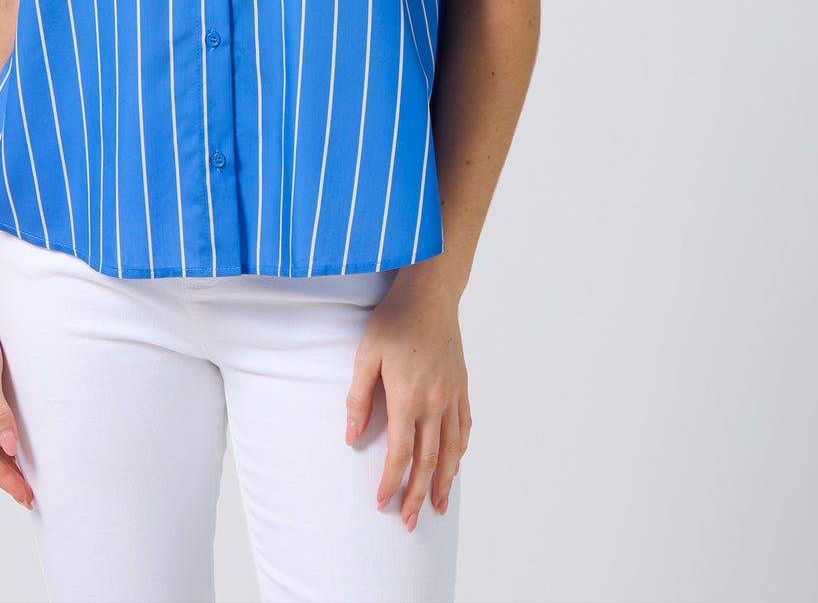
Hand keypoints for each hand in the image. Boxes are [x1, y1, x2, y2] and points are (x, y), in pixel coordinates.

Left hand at [343, 276, 469, 530]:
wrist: (430, 294)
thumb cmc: (394, 320)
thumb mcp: (365, 354)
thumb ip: (358, 397)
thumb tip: (352, 437)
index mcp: (408, 398)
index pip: (400, 454)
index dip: (391, 482)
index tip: (382, 502)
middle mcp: (435, 403)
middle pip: (428, 461)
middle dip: (418, 495)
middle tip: (410, 523)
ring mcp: (452, 395)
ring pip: (452, 450)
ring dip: (444, 482)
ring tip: (438, 506)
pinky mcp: (462, 385)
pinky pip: (465, 427)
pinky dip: (461, 451)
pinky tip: (456, 463)